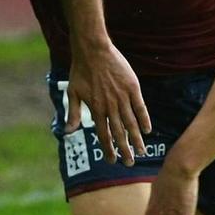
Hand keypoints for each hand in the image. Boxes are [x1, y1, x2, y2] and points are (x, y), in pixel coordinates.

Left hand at [68, 39, 150, 166]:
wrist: (93, 50)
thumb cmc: (80, 70)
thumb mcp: (72, 93)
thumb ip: (72, 114)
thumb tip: (67, 132)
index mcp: (96, 109)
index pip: (103, 135)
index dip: (108, 149)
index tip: (112, 161)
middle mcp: (110, 106)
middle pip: (119, 133)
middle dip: (124, 150)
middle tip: (129, 164)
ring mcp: (122, 97)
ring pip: (131, 123)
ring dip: (136, 139)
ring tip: (141, 152)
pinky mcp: (132, 87)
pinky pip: (140, 107)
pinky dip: (144, 119)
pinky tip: (147, 130)